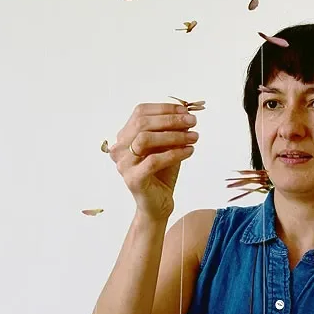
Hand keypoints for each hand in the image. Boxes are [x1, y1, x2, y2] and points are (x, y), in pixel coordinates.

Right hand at [109, 102, 198, 219]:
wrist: (158, 205)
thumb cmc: (161, 174)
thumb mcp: (167, 147)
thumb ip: (172, 130)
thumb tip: (186, 114)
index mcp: (124, 137)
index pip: (140, 112)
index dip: (163, 108)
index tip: (185, 111)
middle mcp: (119, 149)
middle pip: (142, 124)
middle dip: (170, 120)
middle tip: (192, 121)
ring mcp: (124, 164)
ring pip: (145, 139)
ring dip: (173, 135)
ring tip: (193, 137)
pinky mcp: (133, 179)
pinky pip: (154, 160)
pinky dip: (175, 153)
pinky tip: (189, 151)